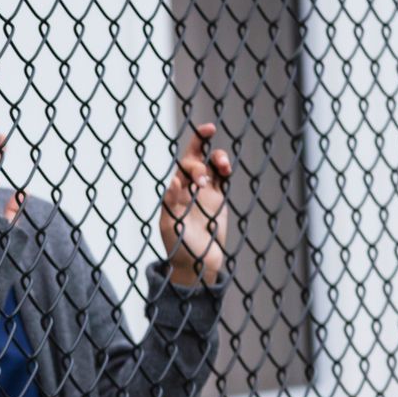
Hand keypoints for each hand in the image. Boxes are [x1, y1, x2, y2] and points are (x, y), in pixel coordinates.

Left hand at [160, 123, 233, 286]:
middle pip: (198, 159)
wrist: (195, 264)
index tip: (206, 132)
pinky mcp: (218, 201)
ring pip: (213, 166)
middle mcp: (189, 187)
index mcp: (175, 190)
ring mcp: (205, 193)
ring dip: (219, 159)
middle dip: (203, 159)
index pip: (184, 162)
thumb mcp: (170, 226)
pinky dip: (226, 171)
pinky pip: (223, 179)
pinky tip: (227, 170)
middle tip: (203, 179)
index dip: (194, 144)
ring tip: (224, 166)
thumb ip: (172, 203)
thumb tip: (174, 180)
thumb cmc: (178, 247)